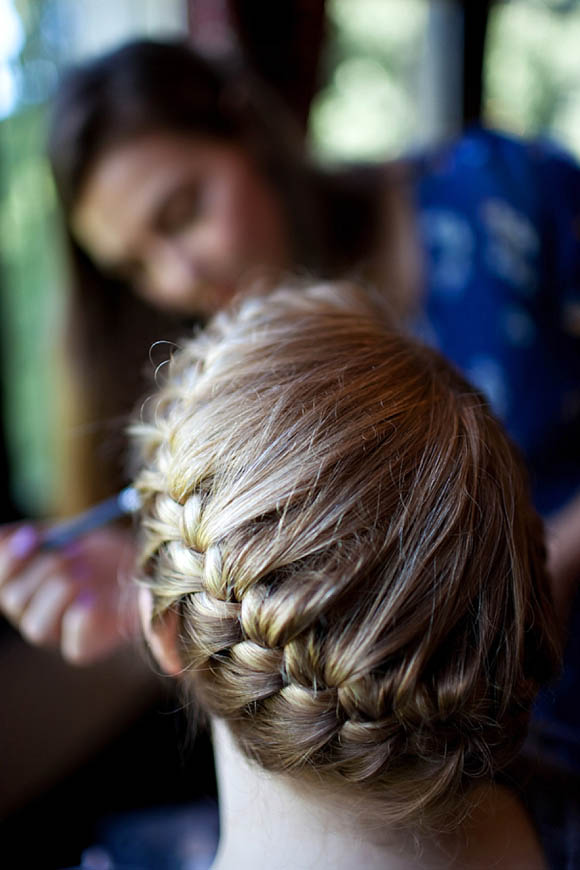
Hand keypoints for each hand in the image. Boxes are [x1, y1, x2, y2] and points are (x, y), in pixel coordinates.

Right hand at [0, 524, 139, 663]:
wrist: (151, 571)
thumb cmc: (109, 553)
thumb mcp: (76, 534)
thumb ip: (44, 535)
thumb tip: (3, 535)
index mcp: (27, 584)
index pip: (0, 579)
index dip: (8, 560)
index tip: (32, 536)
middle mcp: (37, 613)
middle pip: (15, 601)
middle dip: (44, 569)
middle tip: (72, 553)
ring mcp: (61, 634)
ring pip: (35, 627)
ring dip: (58, 592)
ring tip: (85, 573)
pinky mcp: (90, 646)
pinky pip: (73, 647)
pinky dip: (79, 621)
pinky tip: (91, 598)